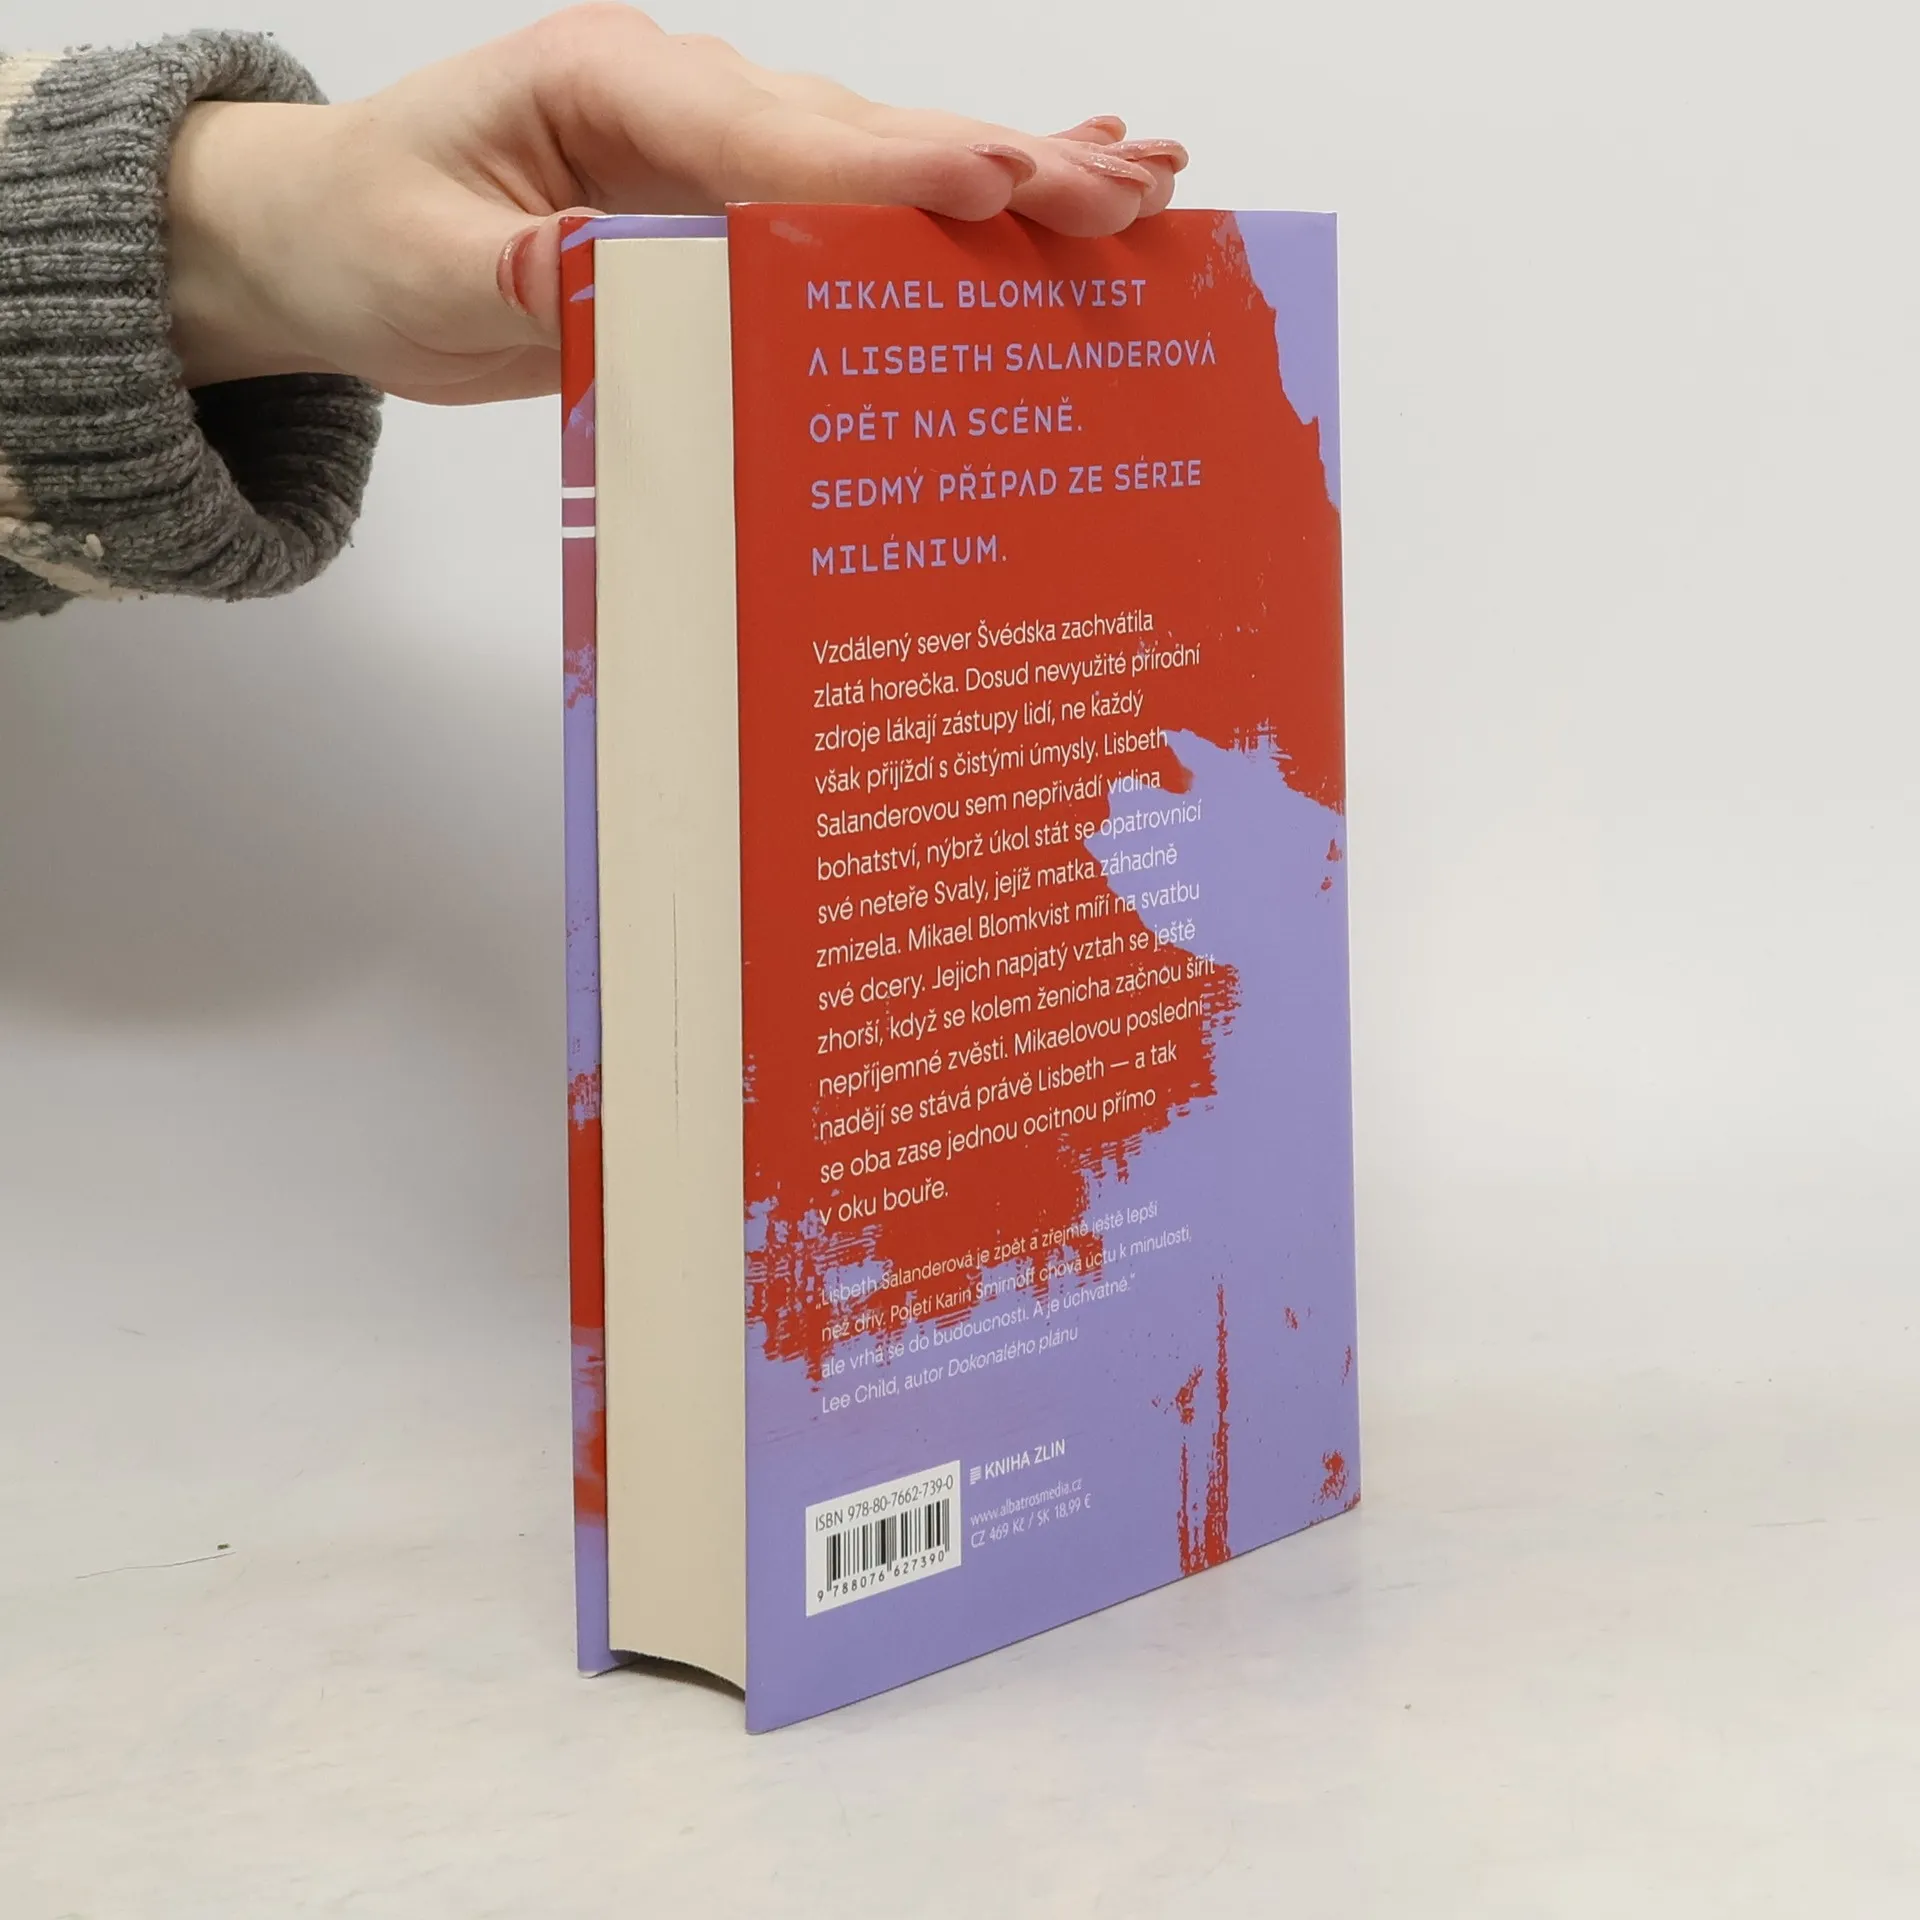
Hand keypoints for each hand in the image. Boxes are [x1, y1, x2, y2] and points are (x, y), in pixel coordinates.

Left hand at [166, 4, 1188, 403]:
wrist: (336, 232)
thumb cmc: (368, 230)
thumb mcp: (418, 264)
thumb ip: (517, 271)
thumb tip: (598, 282)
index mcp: (611, 84)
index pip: (769, 134)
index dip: (888, 167)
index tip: (999, 182)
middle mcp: (686, 99)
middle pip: (862, 135)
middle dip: (1000, 163)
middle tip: (1130, 188)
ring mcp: (719, 146)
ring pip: (883, 161)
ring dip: (1015, 175)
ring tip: (1143, 181)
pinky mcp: (731, 204)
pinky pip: (856, 207)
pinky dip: (955, 204)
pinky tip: (1046, 189)